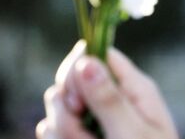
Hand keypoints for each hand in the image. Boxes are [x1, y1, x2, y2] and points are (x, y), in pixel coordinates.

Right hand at [36, 41, 177, 138]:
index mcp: (132, 89)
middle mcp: (110, 99)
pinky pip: (51, 128)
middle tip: (84, 133)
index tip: (78, 99)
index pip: (96, 55)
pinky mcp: (79, 136)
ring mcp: (92, 119)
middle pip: (69, 80)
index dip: (78, 69)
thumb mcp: (133, 134)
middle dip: (67, 109)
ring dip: (63, 131)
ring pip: (56, 106)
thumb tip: (85, 60)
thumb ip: (108, 99)